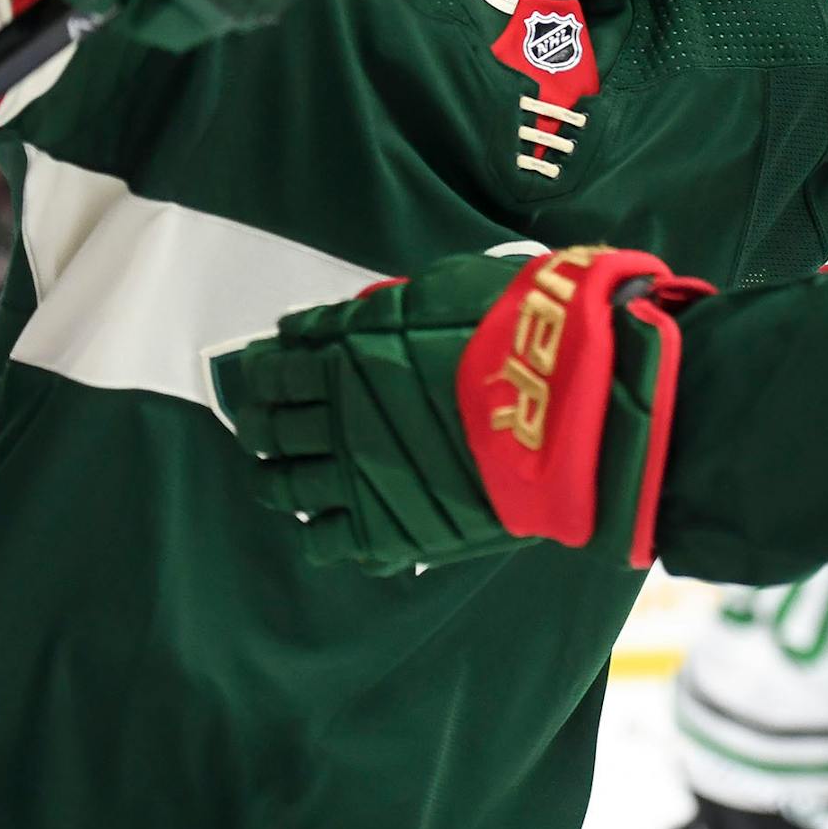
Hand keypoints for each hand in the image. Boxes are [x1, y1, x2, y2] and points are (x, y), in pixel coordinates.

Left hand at [210, 247, 712, 574]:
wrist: (567, 407)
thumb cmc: (516, 332)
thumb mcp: (443, 288)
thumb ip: (383, 308)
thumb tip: (339, 318)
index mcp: (343, 352)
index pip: (274, 366)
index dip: (264, 372)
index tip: (267, 375)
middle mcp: (336, 416)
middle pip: (270, 427)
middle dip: (260, 425)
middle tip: (262, 428)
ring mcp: (356, 477)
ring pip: (285, 486)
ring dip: (276, 478)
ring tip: (280, 477)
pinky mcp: (386, 530)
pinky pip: (326, 540)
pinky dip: (320, 529)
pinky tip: (330, 520)